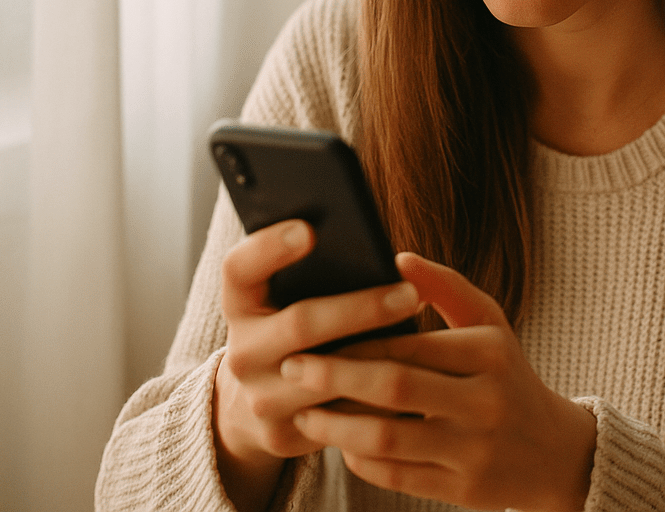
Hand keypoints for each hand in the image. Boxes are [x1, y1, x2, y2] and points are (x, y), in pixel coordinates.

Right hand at [213, 220, 422, 511]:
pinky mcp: (286, 435)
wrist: (267, 404)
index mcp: (240, 305)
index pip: (239, 269)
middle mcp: (242, 353)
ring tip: (425, 336)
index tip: (310, 229)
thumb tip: (380, 251)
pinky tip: (418, 378)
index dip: (269, 247)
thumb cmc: (299, 330)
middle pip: (300, 323)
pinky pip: (343, 416)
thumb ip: (318, 271)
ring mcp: (261, 398)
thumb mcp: (291, 298)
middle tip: (409, 292)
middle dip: (361, 307)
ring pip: (327, 376)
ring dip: (380, 355)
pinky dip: (381, 395)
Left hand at [280, 252, 597, 511]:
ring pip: (386, 439)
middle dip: (334, 378)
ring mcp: (474, 450)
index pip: (410, 343)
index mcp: (490, 353)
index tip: (311, 336)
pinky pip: (395, 477)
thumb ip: (445, 287)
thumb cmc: (507, 375)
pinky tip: (340, 444)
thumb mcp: (491, 324)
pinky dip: (359, 460)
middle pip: (393, 388)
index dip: (356, 341)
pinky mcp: (462, 490)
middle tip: (292, 369)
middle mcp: (485, 401)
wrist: (554, 451)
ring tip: (304, 412)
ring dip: (334, 427)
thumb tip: (396, 256)